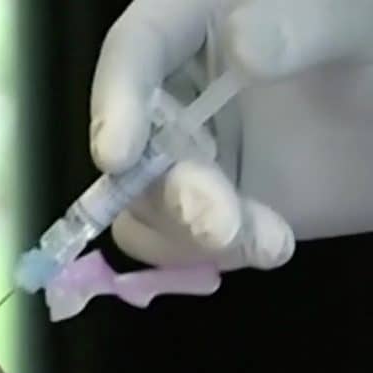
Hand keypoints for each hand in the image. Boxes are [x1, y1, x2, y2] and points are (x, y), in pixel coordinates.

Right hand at [92, 0, 372, 270]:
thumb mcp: (355, 22)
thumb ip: (305, 25)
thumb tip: (242, 46)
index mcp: (197, 22)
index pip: (136, 49)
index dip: (116, 101)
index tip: (118, 155)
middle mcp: (178, 88)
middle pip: (131, 143)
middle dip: (165, 190)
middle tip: (216, 222)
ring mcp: (191, 154)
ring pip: (141, 202)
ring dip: (188, 232)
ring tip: (267, 239)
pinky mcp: (209, 206)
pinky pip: (171, 242)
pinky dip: (206, 256)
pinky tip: (269, 244)